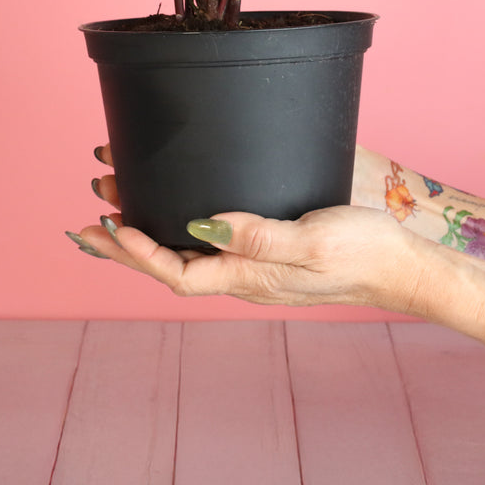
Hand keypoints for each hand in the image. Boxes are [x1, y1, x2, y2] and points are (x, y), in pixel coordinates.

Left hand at [76, 144, 429, 310]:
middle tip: (84, 225)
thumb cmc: (362, 253)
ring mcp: (254, 265)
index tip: (108, 222)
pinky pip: (208, 242)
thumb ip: (259, 236)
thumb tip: (203, 226)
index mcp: (247, 278)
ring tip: (113, 206)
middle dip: (123, 246)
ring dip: (145, 232)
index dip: (137, 250)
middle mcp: (243, 275)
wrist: (400, 265)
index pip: (175, 271)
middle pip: (168, 265)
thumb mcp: (312, 241)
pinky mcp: (268, 249)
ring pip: (185, 251)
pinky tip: (176, 210)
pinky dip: (178, 226)